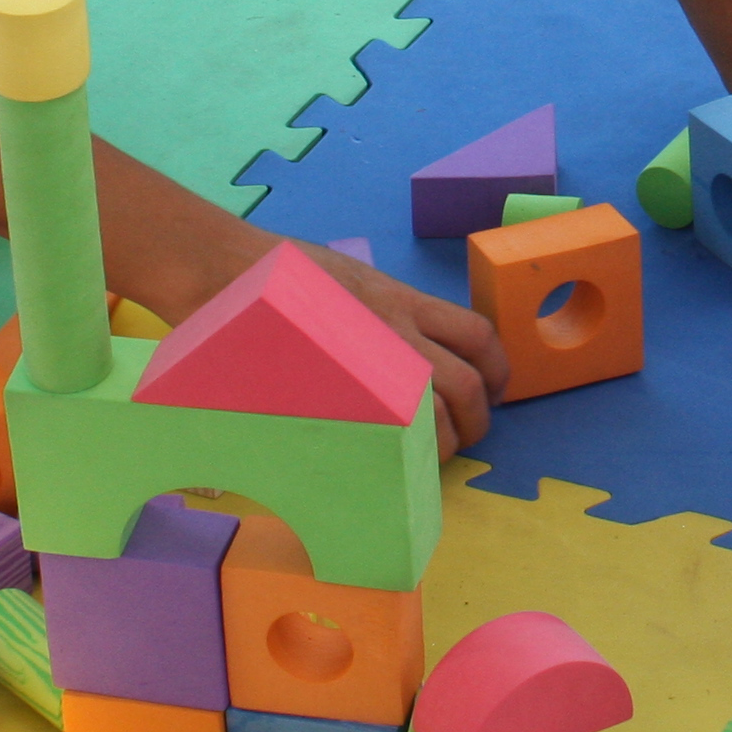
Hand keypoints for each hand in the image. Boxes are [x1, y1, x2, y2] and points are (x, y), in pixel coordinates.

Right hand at [303, 241, 504, 453]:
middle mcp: (395, 334)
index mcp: (401, 301)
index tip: (493, 390)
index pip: (476, 336)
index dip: (498, 369)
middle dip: (477, 419)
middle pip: (466, 386)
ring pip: (436, 419)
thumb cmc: (287, 274)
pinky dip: (406, 453)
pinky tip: (400, 457)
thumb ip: (388, 310)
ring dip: (446, 443)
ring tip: (435, 453)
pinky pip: (391, 434)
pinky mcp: (340, 395)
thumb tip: (410, 344)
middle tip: (468, 432)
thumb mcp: (355, 279)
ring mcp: (370, 367)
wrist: (233, 275)